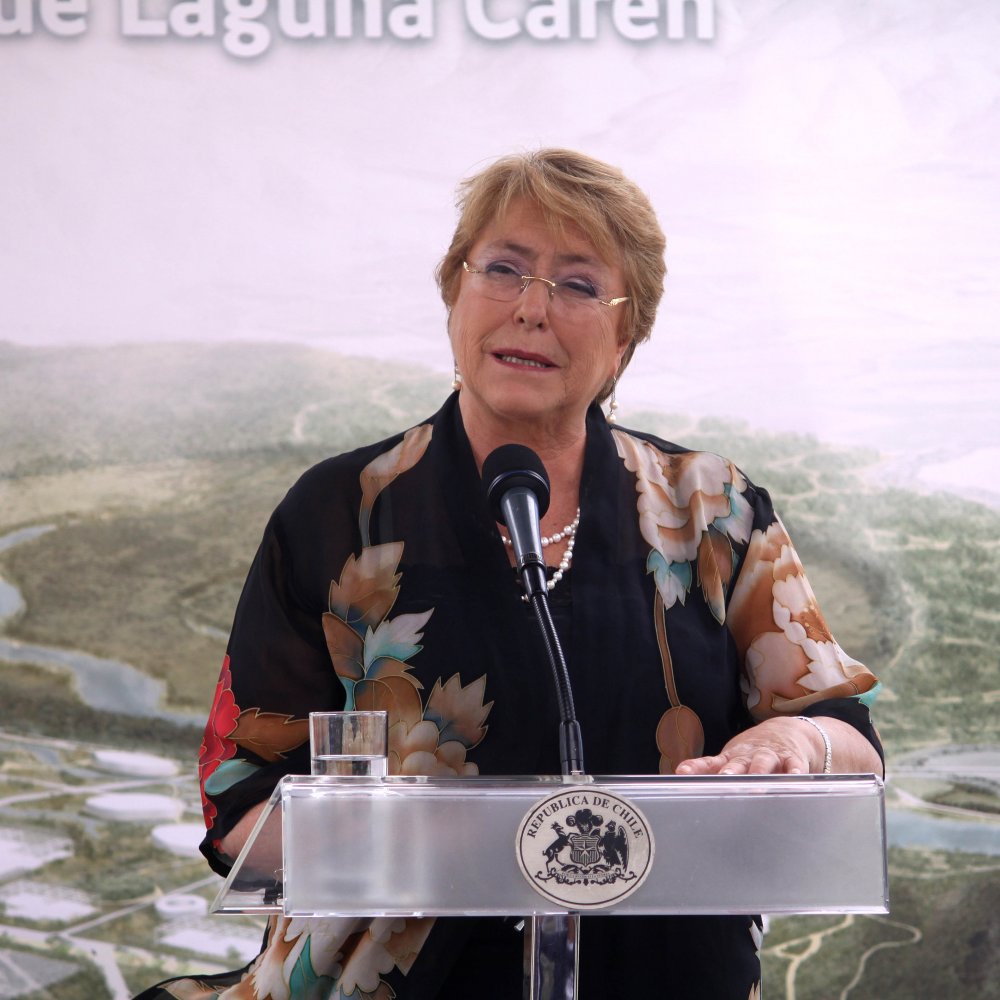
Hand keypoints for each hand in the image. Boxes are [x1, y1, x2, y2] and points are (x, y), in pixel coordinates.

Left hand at [674, 717, 814, 775]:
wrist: (788, 731)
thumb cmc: (753, 751)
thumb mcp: (731, 757)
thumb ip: (709, 769)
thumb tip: (680, 777)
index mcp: (732, 757)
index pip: (711, 763)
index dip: (696, 767)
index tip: (681, 772)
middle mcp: (749, 756)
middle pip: (738, 763)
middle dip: (730, 772)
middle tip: (723, 780)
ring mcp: (772, 757)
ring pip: (764, 763)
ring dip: (759, 772)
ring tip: (756, 786)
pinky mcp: (793, 760)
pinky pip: (795, 767)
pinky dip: (795, 772)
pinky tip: (795, 778)